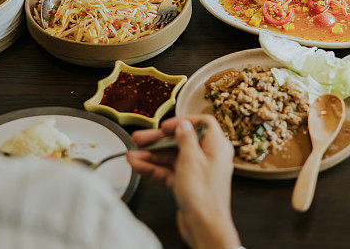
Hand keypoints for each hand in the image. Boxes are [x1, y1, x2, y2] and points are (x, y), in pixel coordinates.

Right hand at [128, 116, 239, 248]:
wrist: (204, 227)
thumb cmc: (203, 196)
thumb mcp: (191, 160)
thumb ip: (185, 139)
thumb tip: (183, 125)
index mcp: (216, 146)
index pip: (202, 124)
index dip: (182, 122)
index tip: (165, 125)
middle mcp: (208, 157)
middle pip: (181, 140)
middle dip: (158, 140)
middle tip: (140, 138)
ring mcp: (197, 171)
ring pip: (172, 157)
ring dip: (152, 155)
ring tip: (132, 154)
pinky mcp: (188, 184)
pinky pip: (169, 171)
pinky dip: (154, 168)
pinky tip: (138, 166)